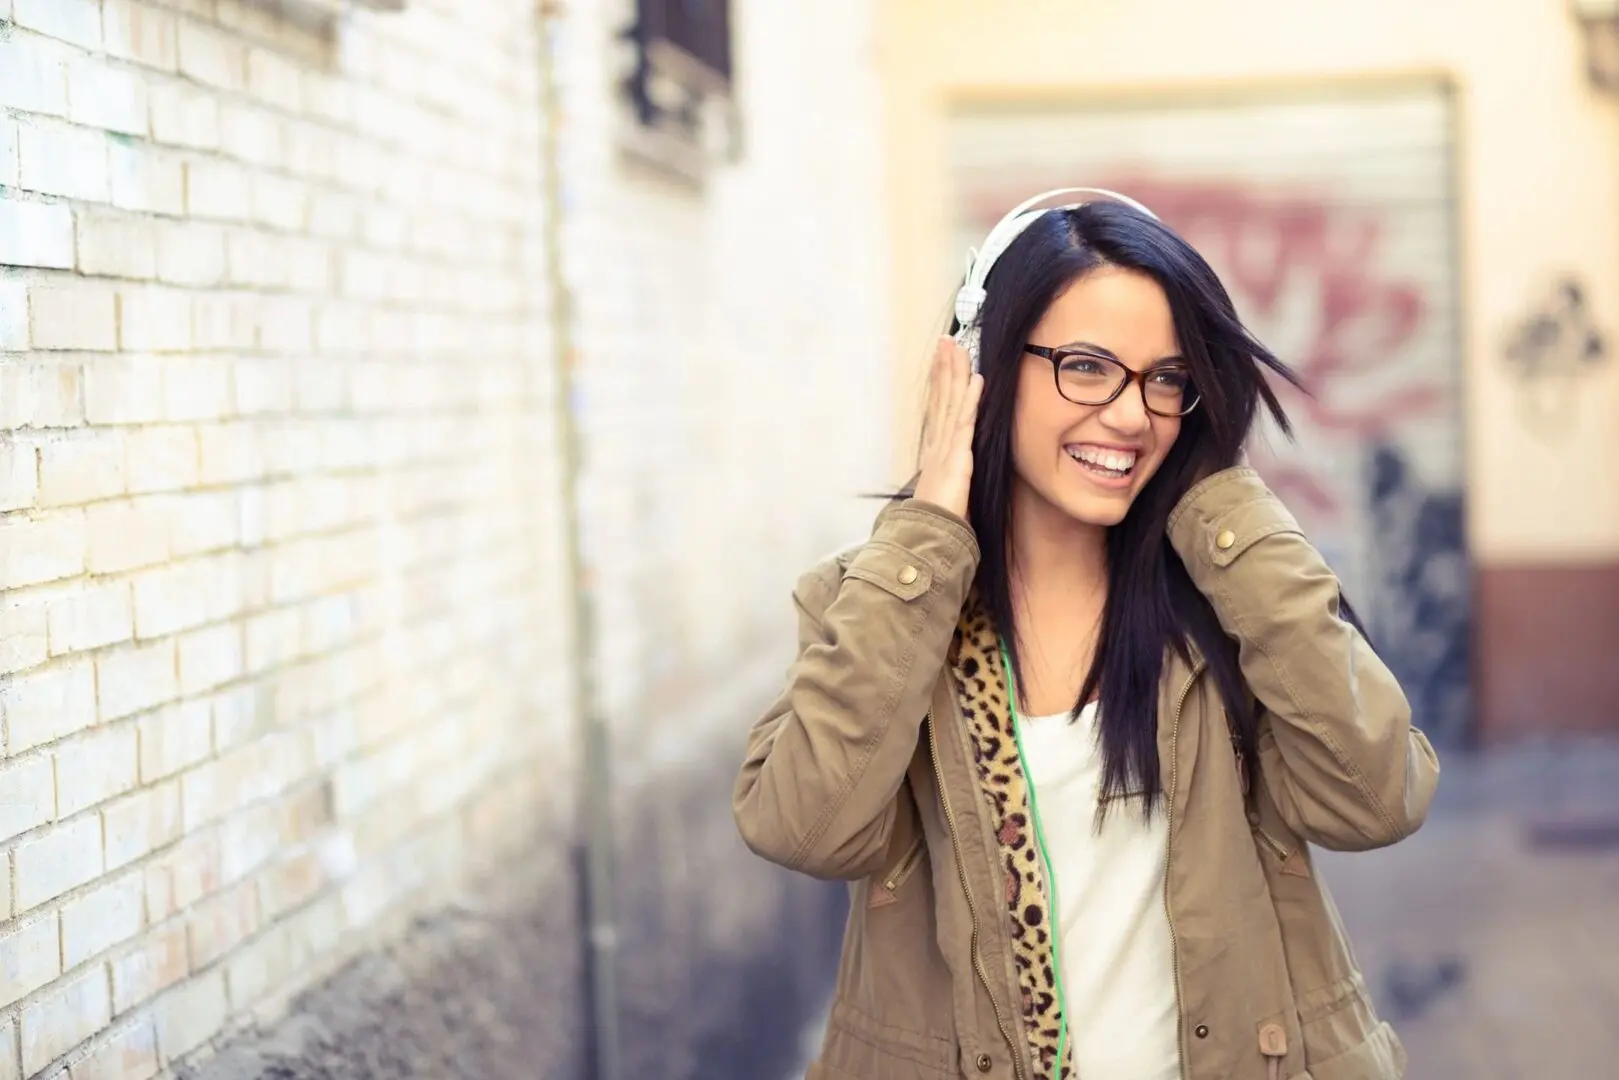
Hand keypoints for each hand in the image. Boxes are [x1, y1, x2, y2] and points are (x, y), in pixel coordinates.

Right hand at [911, 336, 982, 518]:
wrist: (928, 538)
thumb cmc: (939, 524)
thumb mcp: (948, 497)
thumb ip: (951, 483)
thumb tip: (955, 480)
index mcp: (936, 454)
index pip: (939, 410)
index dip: (940, 384)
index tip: (942, 361)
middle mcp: (938, 446)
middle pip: (942, 398)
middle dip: (944, 368)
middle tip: (946, 340)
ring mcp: (946, 449)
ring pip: (951, 402)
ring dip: (954, 373)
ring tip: (957, 346)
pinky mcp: (956, 457)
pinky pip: (965, 422)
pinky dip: (971, 398)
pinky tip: (977, 378)